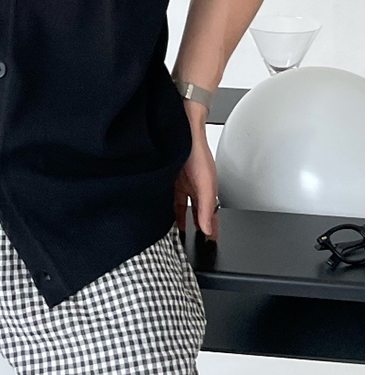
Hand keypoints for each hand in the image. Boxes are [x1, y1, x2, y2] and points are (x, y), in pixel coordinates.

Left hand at [174, 125, 218, 239]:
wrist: (181, 133)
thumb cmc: (197, 152)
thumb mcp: (206, 183)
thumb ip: (206, 206)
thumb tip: (208, 227)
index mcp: (208, 189)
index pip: (211, 214)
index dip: (211, 227)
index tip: (210, 242)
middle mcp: (194, 187)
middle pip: (195, 212)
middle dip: (195, 226)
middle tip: (193, 242)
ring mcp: (180, 184)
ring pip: (180, 207)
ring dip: (178, 219)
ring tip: (176, 234)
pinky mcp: (167, 180)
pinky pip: (167, 199)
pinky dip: (166, 208)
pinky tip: (162, 217)